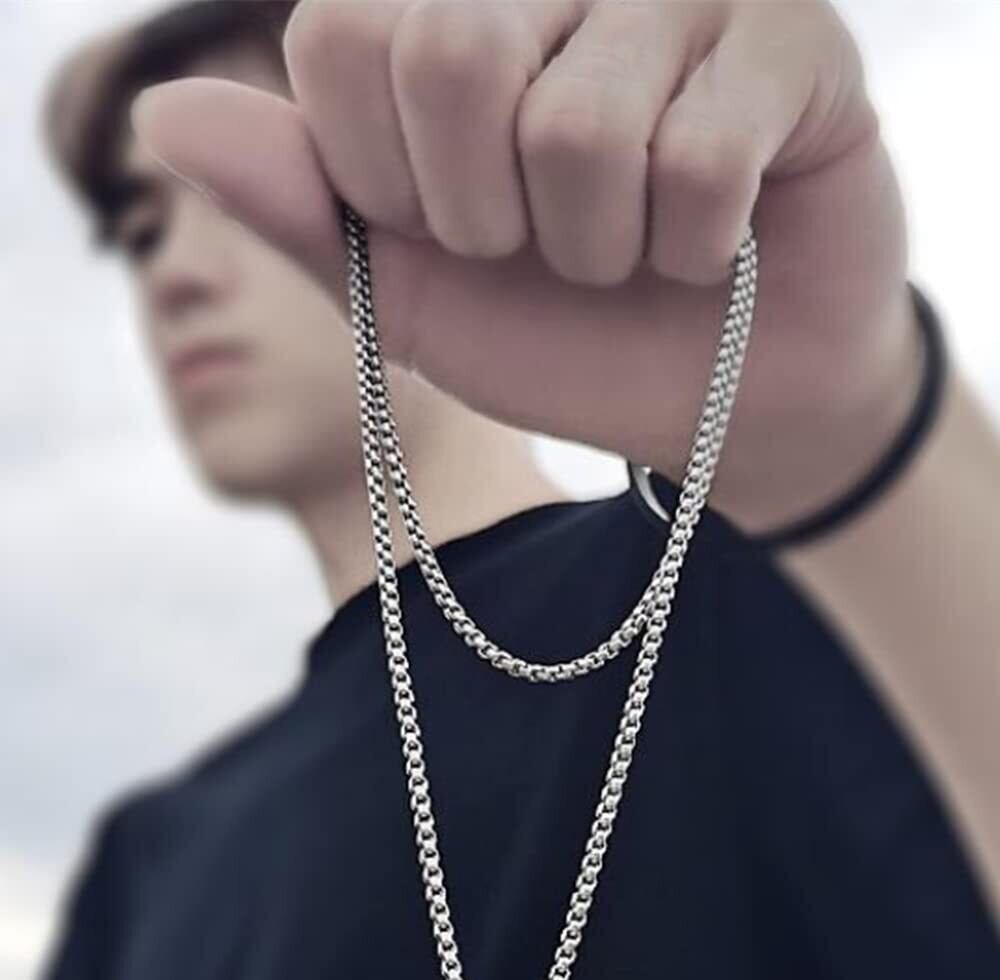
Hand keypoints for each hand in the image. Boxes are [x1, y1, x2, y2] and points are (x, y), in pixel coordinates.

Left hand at [132, 0, 921, 533]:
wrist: (719, 399)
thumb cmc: (561, 332)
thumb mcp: (407, 289)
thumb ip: (300, 202)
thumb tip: (163, 112)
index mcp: (450, 8)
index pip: (340, 36)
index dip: (383, 179)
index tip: (451, 225)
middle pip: (449, 53)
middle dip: (488, 216)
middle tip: (548, 241)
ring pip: (577, 124)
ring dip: (598, 245)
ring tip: (637, 243)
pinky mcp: (796, 38)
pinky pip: (698, 154)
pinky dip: (693, 246)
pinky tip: (717, 238)